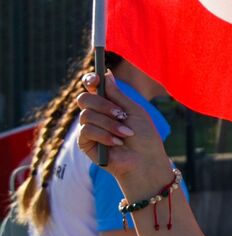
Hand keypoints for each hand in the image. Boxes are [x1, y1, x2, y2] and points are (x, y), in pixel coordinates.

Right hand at [76, 72, 172, 195]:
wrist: (144, 161)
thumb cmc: (144, 137)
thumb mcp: (134, 112)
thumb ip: (117, 95)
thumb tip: (106, 74)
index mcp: (108, 104)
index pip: (92, 87)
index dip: (90, 80)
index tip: (95, 78)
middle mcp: (96, 114)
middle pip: (84, 98)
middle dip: (103, 105)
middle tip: (121, 114)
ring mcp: (89, 128)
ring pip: (86, 115)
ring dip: (110, 124)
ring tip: (126, 134)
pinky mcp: (85, 143)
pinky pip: (87, 131)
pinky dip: (105, 136)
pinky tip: (118, 143)